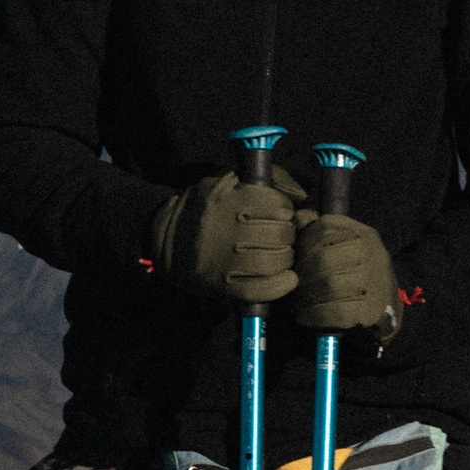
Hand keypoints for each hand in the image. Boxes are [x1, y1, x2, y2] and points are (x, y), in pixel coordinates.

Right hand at [150, 165, 306, 307]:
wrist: (167, 239)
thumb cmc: (207, 207)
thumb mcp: (230, 181)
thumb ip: (270, 180)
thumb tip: (301, 196)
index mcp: (229, 200)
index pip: (278, 206)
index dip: (284, 210)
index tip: (279, 213)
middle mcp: (228, 231)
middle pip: (281, 235)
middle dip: (287, 235)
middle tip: (279, 236)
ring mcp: (225, 261)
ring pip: (275, 261)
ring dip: (285, 258)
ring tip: (279, 254)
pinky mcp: (223, 286)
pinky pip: (262, 289)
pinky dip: (281, 285)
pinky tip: (287, 278)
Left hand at [291, 211, 401, 340]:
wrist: (387, 312)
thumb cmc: (357, 276)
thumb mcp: (345, 247)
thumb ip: (319, 231)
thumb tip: (296, 219)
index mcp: (363, 233)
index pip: (325, 227)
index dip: (304, 244)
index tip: (296, 260)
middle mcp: (372, 252)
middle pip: (324, 257)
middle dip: (303, 273)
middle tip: (294, 286)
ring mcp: (374, 280)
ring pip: (329, 283)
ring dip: (307, 295)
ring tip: (299, 302)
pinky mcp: (370, 309)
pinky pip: (334, 309)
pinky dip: (314, 314)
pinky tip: (306, 316)